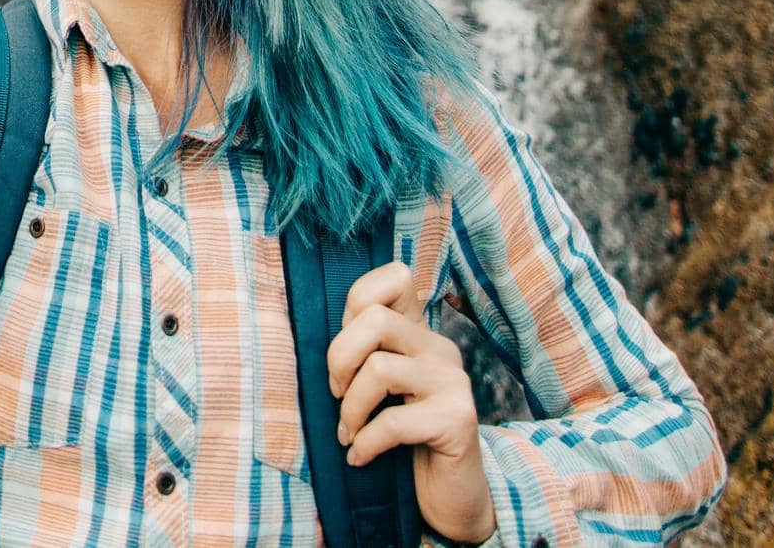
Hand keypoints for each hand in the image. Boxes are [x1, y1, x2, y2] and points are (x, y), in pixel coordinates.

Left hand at [326, 260, 496, 543]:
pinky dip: (366, 442)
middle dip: (339, 358)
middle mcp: (440, 348)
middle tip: (336, 395)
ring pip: (380, 368)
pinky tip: (360, 456)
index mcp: (419, 332)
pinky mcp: (458, 419)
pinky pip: (394, 421)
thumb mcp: (381, 387)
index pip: (395, 277)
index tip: (346, 351)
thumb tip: (315, 331)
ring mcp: (453, 381)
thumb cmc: (405, 437)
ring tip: (348, 433)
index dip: (356, 300)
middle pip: (374, 318)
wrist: (452, 495)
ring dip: (351, 408)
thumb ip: (363, 351)